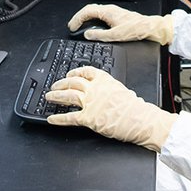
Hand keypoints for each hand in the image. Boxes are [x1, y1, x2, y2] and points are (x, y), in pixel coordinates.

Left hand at [45, 66, 175, 151]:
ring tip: (49, 97)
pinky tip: (51, 118)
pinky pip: (69, 117)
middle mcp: (95, 89)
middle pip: (73, 82)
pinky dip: (58, 118)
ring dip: (56, 96)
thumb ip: (110, 89)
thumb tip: (106, 92)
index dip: (75, 72)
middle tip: (54, 86)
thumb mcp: (122, 90)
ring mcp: (90, 102)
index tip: (70, 73)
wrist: (141, 119)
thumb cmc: (136, 108)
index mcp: (104, 80)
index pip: (86, 71)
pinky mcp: (88, 118)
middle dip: (61, 83)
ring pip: (68, 95)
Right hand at [68, 3, 174, 44]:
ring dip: (85, 17)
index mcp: (107, 12)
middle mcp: (109, 9)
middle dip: (79, 17)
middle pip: (89, 9)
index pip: (86, 11)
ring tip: (80, 25)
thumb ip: (99, 36)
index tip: (72, 27)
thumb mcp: (115, 35)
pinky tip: (92, 25)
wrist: (148, 27)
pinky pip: (99, 14)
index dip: (77, 19)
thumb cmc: (135, 29)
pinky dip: (92, 18)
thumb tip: (87, 35)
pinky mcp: (115, 15)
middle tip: (73, 26)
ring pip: (94, 11)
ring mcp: (112, 11)